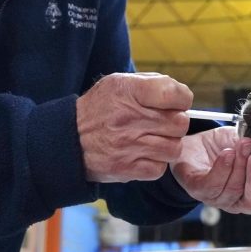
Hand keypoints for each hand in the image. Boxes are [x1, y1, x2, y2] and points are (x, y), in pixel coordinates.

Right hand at [77, 73, 191, 182]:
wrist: (69, 139)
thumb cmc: (100, 108)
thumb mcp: (118, 83)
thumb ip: (151, 82)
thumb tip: (181, 94)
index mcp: (128, 91)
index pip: (176, 94)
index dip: (182, 99)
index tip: (175, 103)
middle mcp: (129, 118)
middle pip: (180, 123)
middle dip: (175, 123)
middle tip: (162, 123)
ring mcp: (128, 145)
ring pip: (174, 148)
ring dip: (168, 144)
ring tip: (154, 139)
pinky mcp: (127, 169)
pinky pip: (159, 169)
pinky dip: (156, 163)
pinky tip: (144, 154)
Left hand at [171, 126, 250, 213]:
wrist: (195, 144)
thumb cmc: (225, 146)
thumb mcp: (248, 141)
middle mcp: (238, 200)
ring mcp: (218, 198)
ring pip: (234, 190)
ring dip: (240, 165)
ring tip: (243, 145)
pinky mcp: (198, 189)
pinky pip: (212, 185)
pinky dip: (222, 168)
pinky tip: (227, 154)